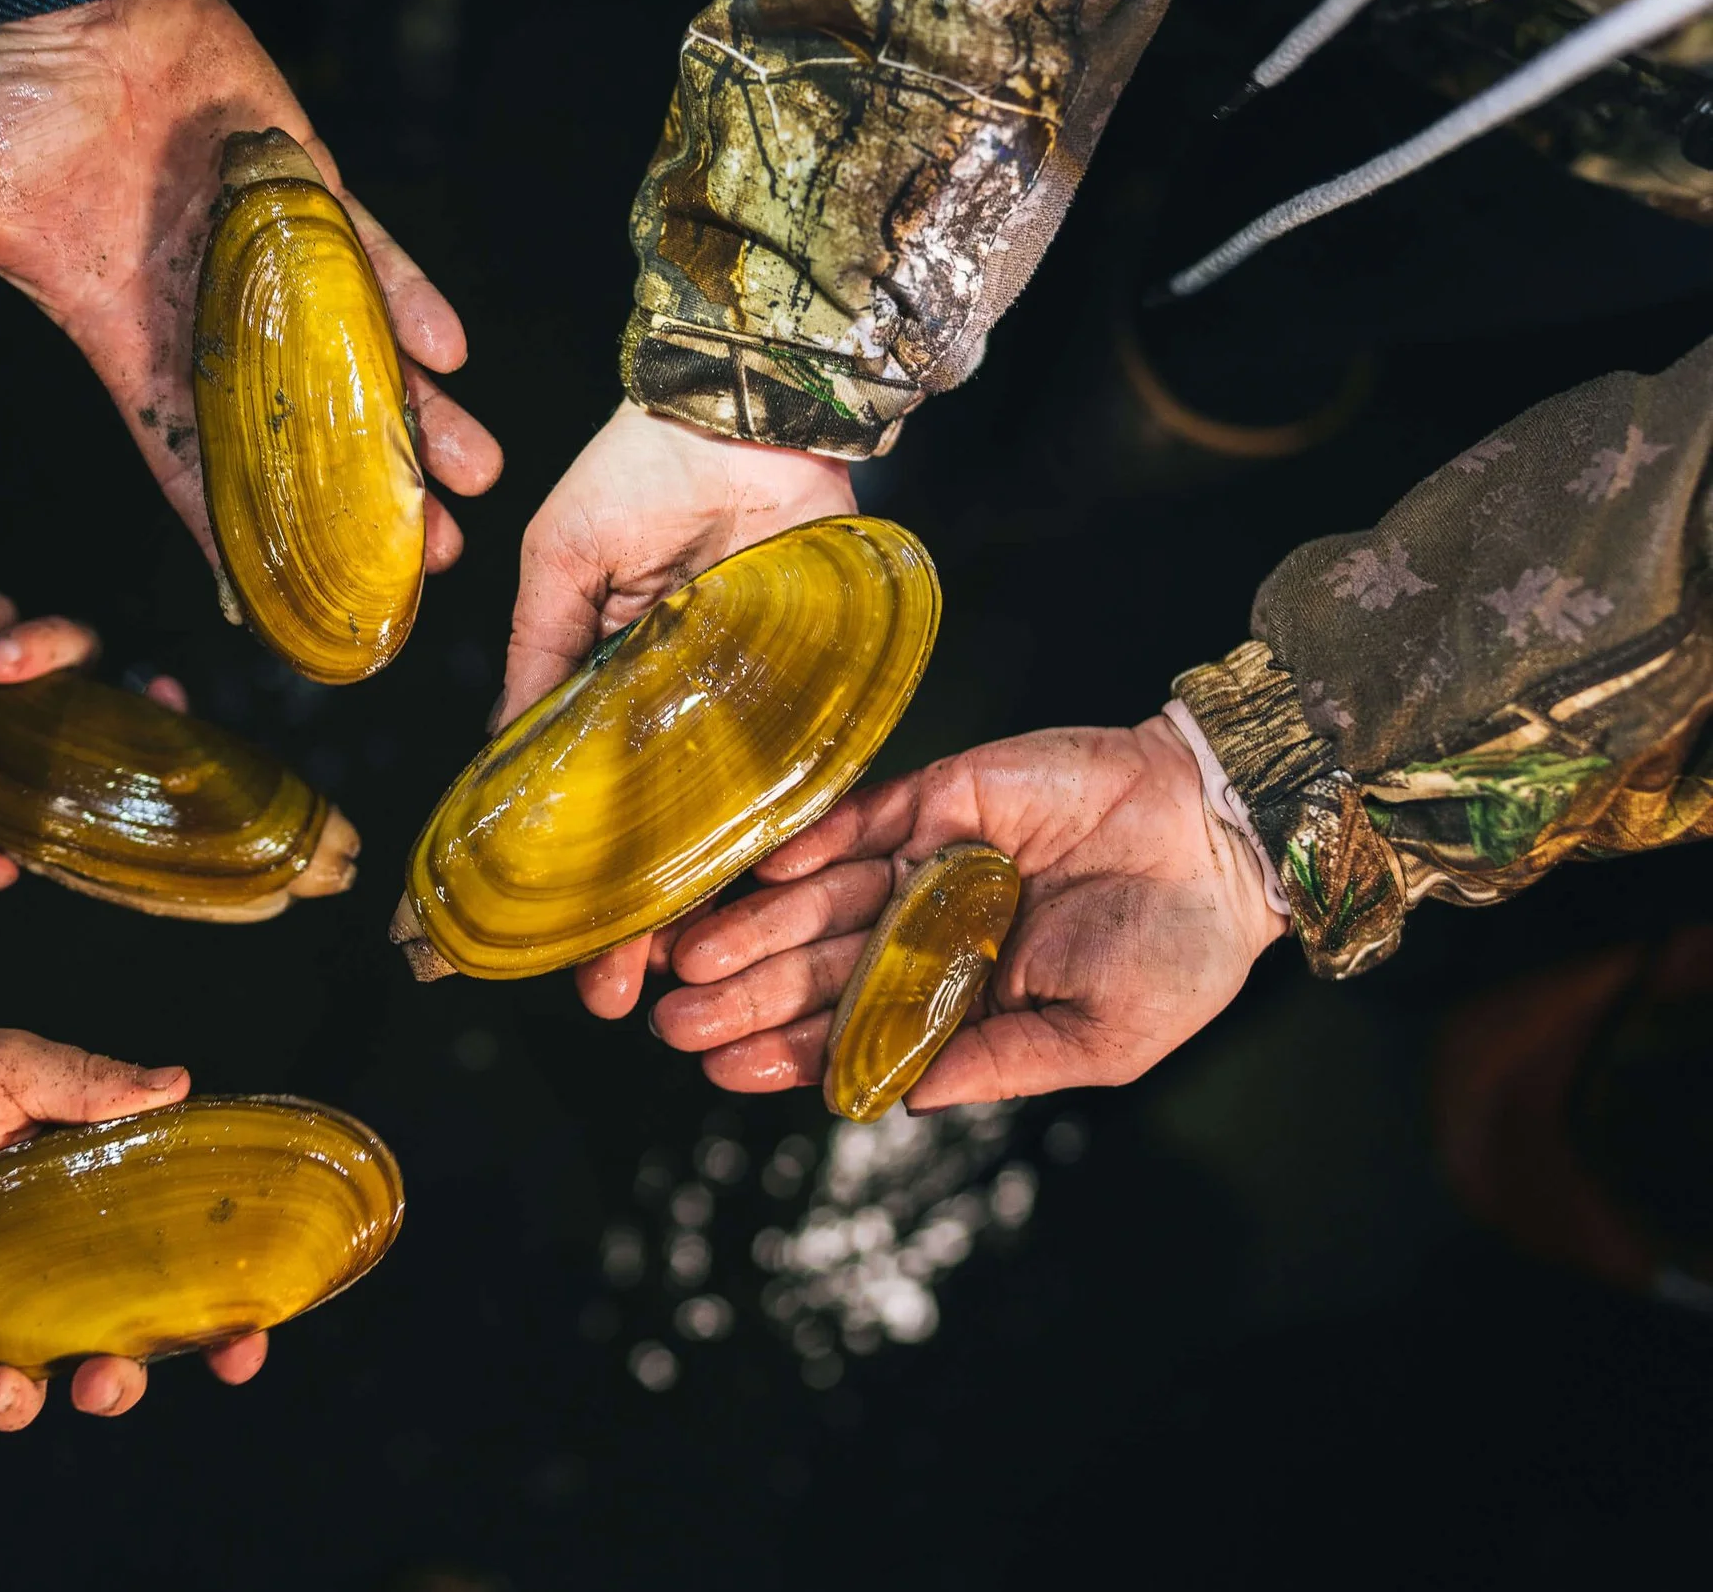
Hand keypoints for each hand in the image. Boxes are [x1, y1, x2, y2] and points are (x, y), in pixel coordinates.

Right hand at [0, 0, 501, 568]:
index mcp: (125, 344)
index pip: (186, 467)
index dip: (235, 542)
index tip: (290, 612)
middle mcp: (206, 320)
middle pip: (295, 439)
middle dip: (356, 505)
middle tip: (419, 568)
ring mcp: (267, 262)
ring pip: (354, 363)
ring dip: (413, 422)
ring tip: (466, 485)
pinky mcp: (308, 193)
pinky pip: (374, 258)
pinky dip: (412, 301)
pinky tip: (454, 354)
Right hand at [0, 591, 186, 925]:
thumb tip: (4, 875)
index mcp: (25, 796)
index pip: (108, 772)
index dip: (150, 747)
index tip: (172, 718)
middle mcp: (26, 734)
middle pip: (102, 692)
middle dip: (110, 685)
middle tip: (46, 679)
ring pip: (57, 640)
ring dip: (33, 643)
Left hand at [0, 1029, 266, 1429]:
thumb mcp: (6, 1068)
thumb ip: (87, 1082)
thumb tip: (177, 1084)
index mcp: (87, 1213)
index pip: (174, 1278)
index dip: (220, 1320)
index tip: (247, 1342)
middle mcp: (46, 1274)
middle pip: (116, 1352)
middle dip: (127, 1384)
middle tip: (112, 1377)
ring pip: (38, 1388)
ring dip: (38, 1403)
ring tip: (13, 1388)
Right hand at [504, 398, 858, 1003]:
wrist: (749, 409)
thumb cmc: (639, 471)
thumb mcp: (561, 568)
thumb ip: (539, 663)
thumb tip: (496, 762)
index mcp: (608, 683)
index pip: (580, 798)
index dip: (561, 873)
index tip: (534, 945)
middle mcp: (676, 709)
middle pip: (650, 833)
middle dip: (628, 922)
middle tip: (608, 997)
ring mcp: (745, 708)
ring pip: (716, 828)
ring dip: (693, 906)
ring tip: (669, 977)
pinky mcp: (811, 694)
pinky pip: (793, 782)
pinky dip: (772, 844)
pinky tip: (747, 909)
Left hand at [623, 717, 1288, 1106]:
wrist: (1227, 840)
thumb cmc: (1179, 954)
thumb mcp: (1098, 1041)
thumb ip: (995, 1066)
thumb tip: (898, 1104)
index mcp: (963, 995)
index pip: (857, 1029)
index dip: (789, 1051)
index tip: (721, 1071)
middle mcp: (928, 928)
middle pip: (819, 967)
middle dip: (745, 998)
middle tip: (674, 1022)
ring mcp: (928, 862)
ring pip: (821, 900)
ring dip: (755, 928)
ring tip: (691, 961)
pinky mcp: (939, 798)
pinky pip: (860, 821)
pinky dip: (809, 845)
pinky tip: (758, 874)